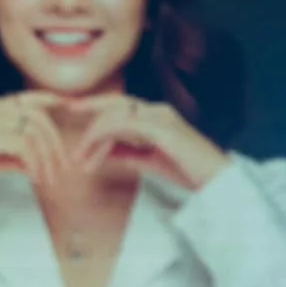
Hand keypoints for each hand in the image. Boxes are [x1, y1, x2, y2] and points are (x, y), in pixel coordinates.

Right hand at [0, 92, 70, 230]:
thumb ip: (15, 155)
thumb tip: (37, 165)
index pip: (29, 98)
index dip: (52, 100)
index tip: (70, 107)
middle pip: (39, 118)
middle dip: (55, 143)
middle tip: (61, 168)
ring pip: (35, 132)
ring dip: (48, 158)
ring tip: (49, 179)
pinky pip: (24, 146)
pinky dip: (35, 163)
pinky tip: (34, 177)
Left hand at [66, 94, 228, 188]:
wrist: (217, 182)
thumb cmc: (189, 172)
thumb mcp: (150, 162)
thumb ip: (128, 154)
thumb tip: (104, 152)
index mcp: (156, 115)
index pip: (120, 105)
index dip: (94, 105)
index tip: (71, 109)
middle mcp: (157, 110)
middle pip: (113, 105)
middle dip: (87, 117)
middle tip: (68, 134)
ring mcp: (160, 117)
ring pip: (114, 117)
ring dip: (93, 138)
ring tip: (80, 161)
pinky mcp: (161, 128)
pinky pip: (122, 127)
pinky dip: (104, 139)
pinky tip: (94, 155)